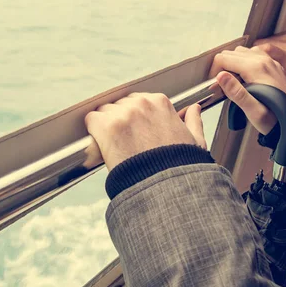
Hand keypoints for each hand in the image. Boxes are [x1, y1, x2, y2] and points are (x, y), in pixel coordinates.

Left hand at [85, 93, 205, 169]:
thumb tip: (194, 109)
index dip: (137, 118)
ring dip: (107, 125)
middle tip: (126, 141)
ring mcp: (123, 113)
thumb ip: (194, 121)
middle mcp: (141, 103)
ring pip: (105, 112)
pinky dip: (93, 131)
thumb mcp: (195, 141)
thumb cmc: (179, 166)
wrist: (164, 185)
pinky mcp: (107, 125)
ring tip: (115, 145)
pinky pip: (91, 119)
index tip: (137, 132)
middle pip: (120, 105)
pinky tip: (101, 143)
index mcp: (161, 102)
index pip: (139, 101)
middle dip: (122, 120)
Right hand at [208, 47, 285, 134]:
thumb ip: (236, 92)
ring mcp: (269, 61)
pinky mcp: (271, 64)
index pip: (224, 59)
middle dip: (221, 68)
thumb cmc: (275, 118)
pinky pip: (251, 55)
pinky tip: (244, 78)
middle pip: (231, 53)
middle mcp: (263, 60)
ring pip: (240, 52)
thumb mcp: (253, 111)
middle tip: (221, 87)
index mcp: (256, 68)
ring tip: (232, 83)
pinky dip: (242, 63)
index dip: (214, 72)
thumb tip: (221, 76)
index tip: (215, 86)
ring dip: (232, 64)